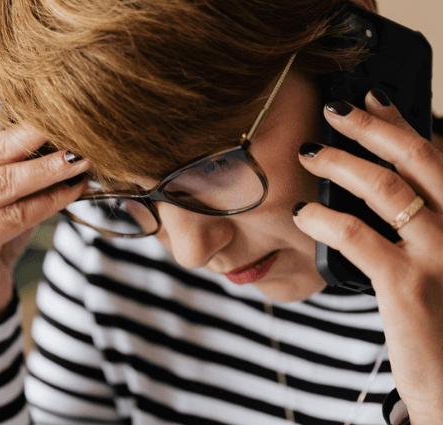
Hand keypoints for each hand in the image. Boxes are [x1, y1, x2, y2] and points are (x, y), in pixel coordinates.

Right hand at [0, 95, 89, 330]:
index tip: (60, 93)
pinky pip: (14, 216)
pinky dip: (49, 202)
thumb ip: (22, 157)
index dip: (20, 102)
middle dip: (37, 133)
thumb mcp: (5, 187)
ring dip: (48, 169)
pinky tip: (73, 191)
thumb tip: (71, 126)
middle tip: (76, 121)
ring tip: (81, 158)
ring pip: (4, 182)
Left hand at [293, 89, 442, 423]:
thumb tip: (374, 187)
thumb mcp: (439, 260)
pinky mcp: (407, 285)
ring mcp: (439, 254)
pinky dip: (324, 220)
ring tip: (310, 154)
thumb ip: (416, 223)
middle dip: (370, 127)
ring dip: (341, 164)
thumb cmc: (441, 317)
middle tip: (333, 108)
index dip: (401, 122)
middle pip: (416, 159)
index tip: (371, 97)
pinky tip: (302, 214)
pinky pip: (358, 237)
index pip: (434, 155)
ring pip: (385, 189)